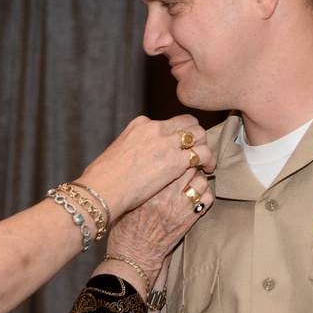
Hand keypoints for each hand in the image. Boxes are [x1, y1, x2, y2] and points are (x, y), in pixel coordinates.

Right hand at [76, 115, 214, 217]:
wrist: (102, 190)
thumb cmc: (105, 178)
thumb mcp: (119, 150)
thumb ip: (135, 146)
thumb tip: (142, 152)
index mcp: (141, 124)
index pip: (170, 123)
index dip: (178, 135)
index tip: (180, 147)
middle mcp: (155, 128)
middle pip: (188, 123)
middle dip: (196, 137)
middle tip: (198, 152)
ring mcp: (167, 143)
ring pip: (199, 135)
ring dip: (204, 147)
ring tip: (206, 162)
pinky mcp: (176, 161)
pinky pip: (203, 154)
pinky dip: (209, 160)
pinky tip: (208, 169)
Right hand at [99, 168, 213, 287]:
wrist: (134, 255)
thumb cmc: (126, 229)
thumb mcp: (129, 201)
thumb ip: (143, 184)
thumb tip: (152, 169)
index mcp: (150, 189)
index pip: (172, 162)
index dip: (176, 158)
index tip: (175, 159)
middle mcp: (167, 196)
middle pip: (189, 168)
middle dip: (189, 165)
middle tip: (185, 168)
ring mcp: (181, 208)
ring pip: (201, 181)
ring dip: (199, 179)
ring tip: (191, 182)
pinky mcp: (190, 219)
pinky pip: (207, 199)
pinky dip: (205, 194)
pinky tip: (196, 196)